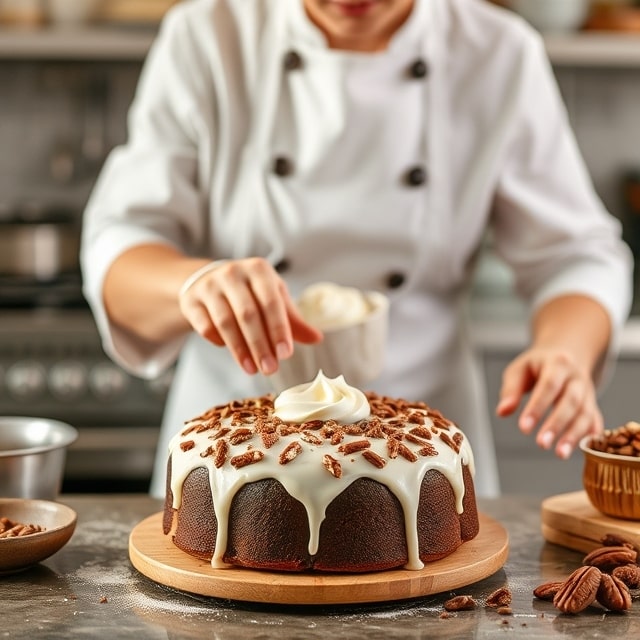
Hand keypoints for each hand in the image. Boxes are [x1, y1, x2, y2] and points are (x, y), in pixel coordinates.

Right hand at [178, 258, 322, 374]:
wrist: (208, 280)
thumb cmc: (250, 292)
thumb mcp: (273, 299)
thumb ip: (293, 320)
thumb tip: (317, 338)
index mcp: (259, 269)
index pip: (271, 302)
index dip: (279, 329)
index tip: (286, 355)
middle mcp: (233, 273)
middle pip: (248, 314)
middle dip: (260, 345)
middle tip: (270, 369)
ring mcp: (209, 285)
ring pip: (225, 322)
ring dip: (240, 350)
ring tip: (253, 369)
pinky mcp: (191, 299)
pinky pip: (206, 326)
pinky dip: (219, 342)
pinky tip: (233, 353)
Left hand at [495, 346, 603, 458]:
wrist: (567, 353)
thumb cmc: (538, 364)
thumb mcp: (519, 369)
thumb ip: (511, 390)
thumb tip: (502, 412)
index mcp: (558, 363)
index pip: (548, 386)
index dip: (537, 407)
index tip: (524, 428)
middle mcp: (577, 378)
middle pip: (570, 401)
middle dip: (557, 424)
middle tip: (542, 444)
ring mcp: (588, 391)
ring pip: (586, 413)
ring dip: (574, 435)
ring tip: (560, 454)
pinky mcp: (593, 404)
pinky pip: (596, 421)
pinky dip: (591, 436)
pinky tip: (582, 450)